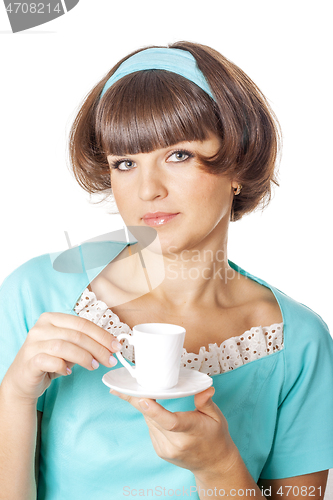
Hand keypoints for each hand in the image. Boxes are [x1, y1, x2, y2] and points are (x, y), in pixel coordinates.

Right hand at [3, 312, 120, 404]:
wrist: (22, 379)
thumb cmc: (49, 360)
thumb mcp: (68, 348)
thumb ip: (85, 344)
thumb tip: (110, 347)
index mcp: (52, 318)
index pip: (83, 324)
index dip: (102, 335)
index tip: (115, 346)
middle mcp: (41, 327)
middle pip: (77, 335)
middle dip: (98, 348)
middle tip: (109, 360)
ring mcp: (33, 343)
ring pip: (65, 346)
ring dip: (84, 357)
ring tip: (94, 366)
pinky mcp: (29, 360)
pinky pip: (51, 360)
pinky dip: (63, 366)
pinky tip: (68, 372)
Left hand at [110, 387, 237, 480]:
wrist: (213, 463)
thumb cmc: (215, 436)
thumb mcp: (217, 417)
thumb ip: (206, 402)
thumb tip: (205, 389)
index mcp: (191, 431)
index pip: (170, 422)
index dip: (155, 410)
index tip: (142, 399)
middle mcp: (176, 443)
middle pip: (152, 419)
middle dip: (140, 400)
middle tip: (128, 385)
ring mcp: (166, 449)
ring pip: (148, 422)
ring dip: (144, 407)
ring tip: (139, 391)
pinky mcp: (160, 451)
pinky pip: (150, 428)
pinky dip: (150, 416)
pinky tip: (152, 408)